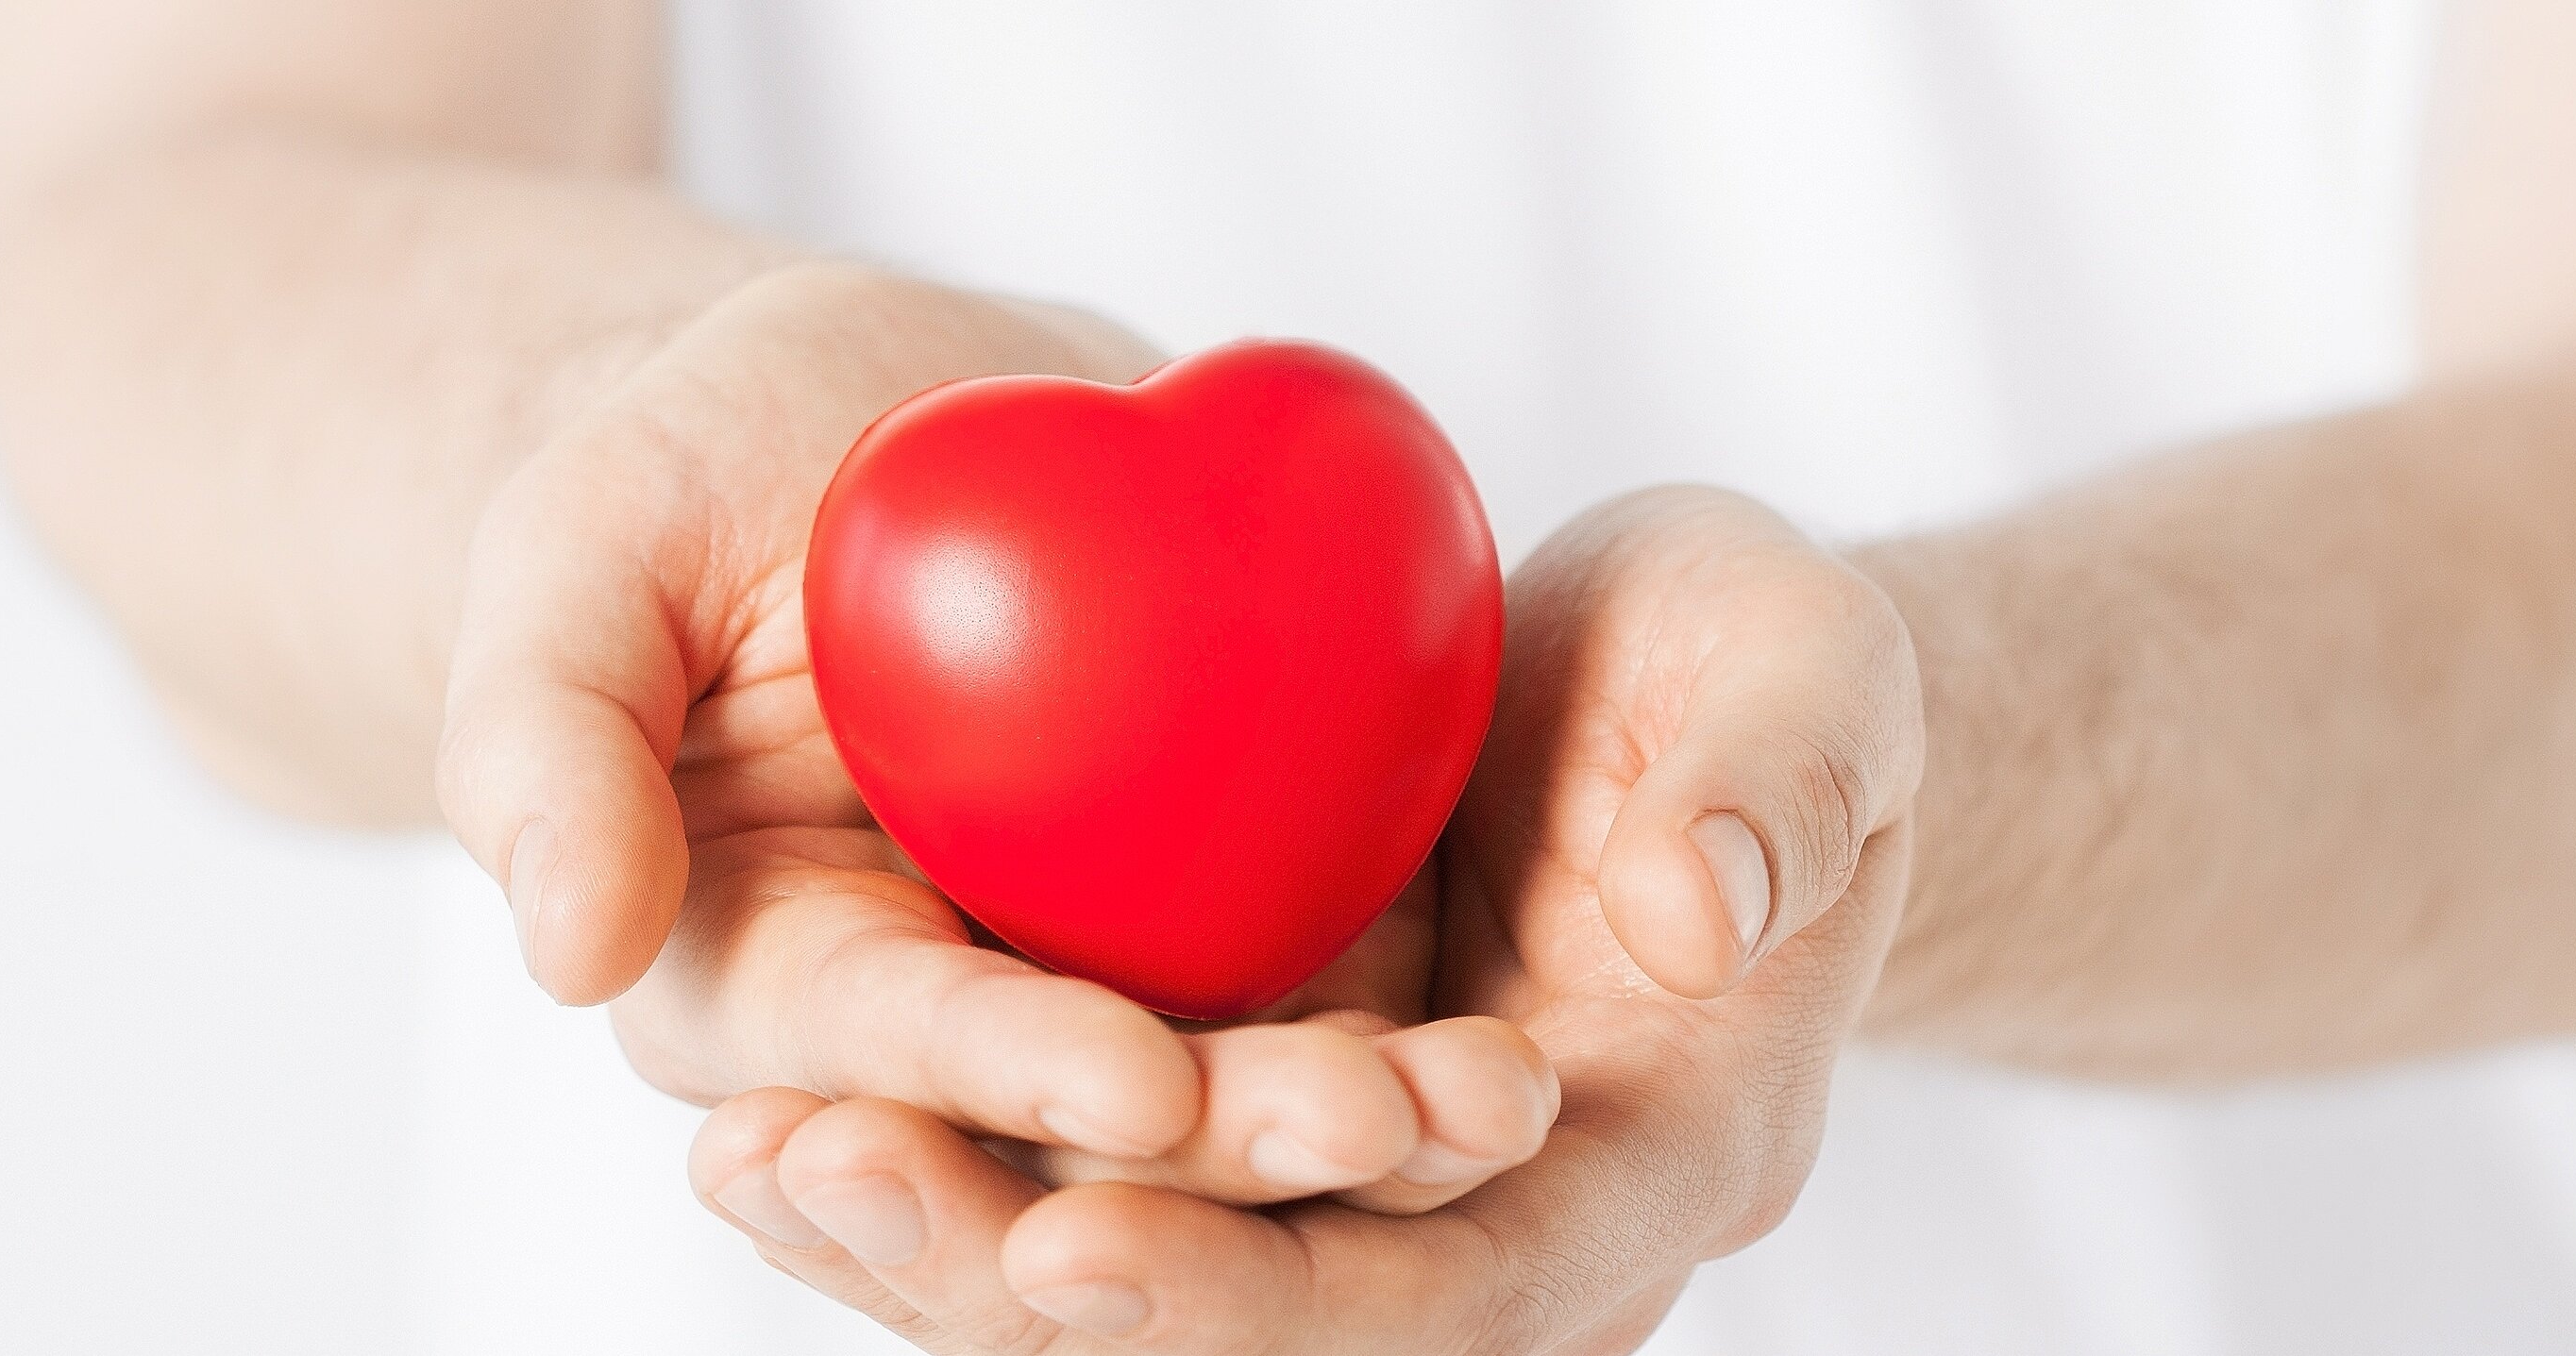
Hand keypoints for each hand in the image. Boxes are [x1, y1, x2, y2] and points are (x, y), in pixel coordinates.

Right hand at [437, 262, 1552, 1204]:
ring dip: (1360, 1132)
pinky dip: (1419, 1045)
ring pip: (1232, 1100)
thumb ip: (545, 733)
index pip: (893, 1046)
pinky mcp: (1226, 936)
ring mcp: (1097, 992)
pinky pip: (1330, 1002)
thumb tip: (561, 946)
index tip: (1131, 1085)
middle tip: (1382, 1130)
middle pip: (1084, 1127)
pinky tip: (1525, 1061)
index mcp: (766, 983)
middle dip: (1226, 1146)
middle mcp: (940, 1035)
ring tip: (1493, 1112)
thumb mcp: (583, 548)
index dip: (1006, 1067)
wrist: (881, 419)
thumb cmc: (691, 473)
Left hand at [689, 485, 1923, 1353]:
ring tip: (757, 1159)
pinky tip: (775, 1126)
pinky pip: (1087, 1192)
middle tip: (825, 1171)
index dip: (1256, 1294)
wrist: (1702, 702)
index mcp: (1654, 1160)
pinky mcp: (1258, 1132)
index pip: (1451, 1296)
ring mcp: (1367, 1195)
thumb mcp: (1817, 666)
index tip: (1064, 1243)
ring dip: (940, 1248)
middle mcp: (1499, 1231)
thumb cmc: (1769, 670)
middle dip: (1024, 1282)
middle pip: (1254, 1337)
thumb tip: (1694, 918)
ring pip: (1137, 1290)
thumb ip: (1780, 780)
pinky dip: (941, 1171)